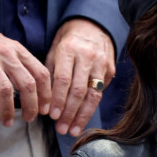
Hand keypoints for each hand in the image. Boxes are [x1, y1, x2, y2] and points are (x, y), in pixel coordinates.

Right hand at [0, 11, 51, 127]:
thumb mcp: (7, 48)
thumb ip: (20, 66)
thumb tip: (34, 92)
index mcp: (19, 50)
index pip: (41, 74)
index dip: (46, 94)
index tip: (45, 109)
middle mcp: (6, 53)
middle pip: (27, 84)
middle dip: (31, 106)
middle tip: (29, 118)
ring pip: (5, 90)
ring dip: (8, 110)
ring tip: (7, 121)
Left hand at [45, 18, 115, 136]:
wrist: (92, 26)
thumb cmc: (69, 41)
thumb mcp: (55, 51)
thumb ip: (51, 74)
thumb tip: (45, 102)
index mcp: (69, 50)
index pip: (63, 79)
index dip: (58, 100)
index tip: (53, 116)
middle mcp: (87, 57)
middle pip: (79, 90)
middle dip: (70, 113)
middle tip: (62, 129)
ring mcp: (101, 64)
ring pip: (93, 95)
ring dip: (82, 116)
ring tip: (73, 130)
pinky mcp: (110, 70)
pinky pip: (100, 93)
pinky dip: (90, 108)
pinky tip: (82, 120)